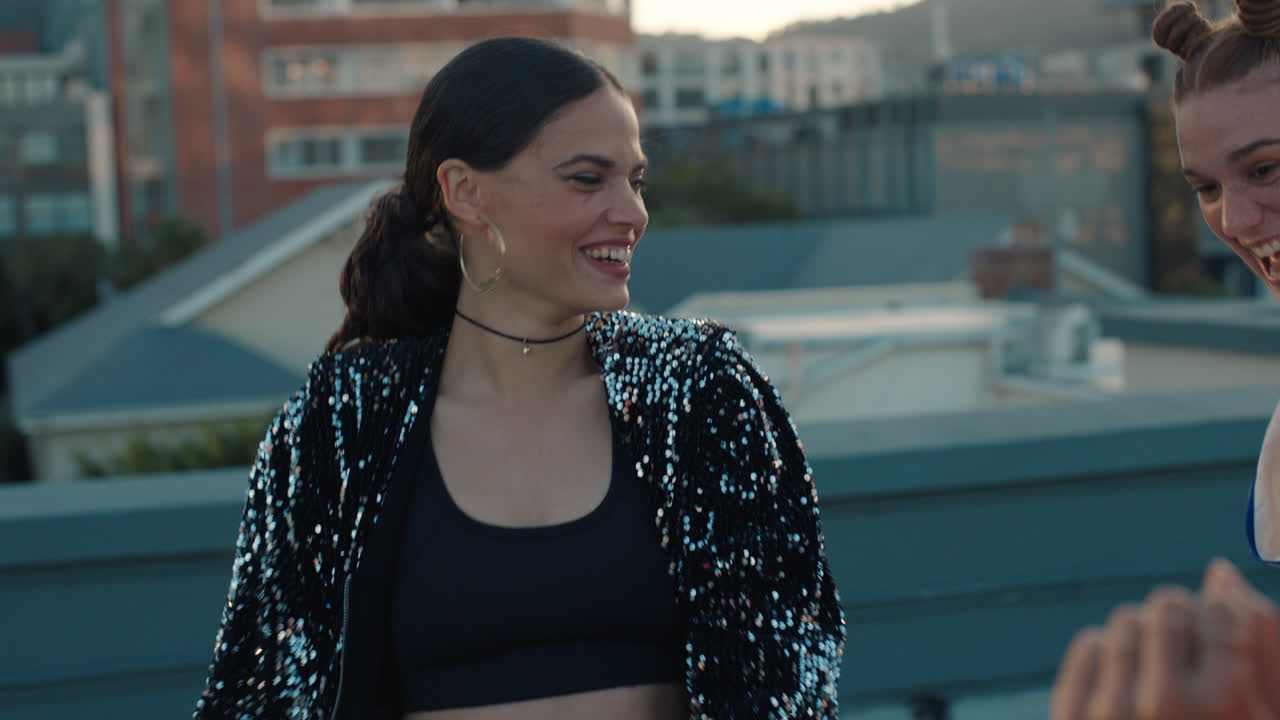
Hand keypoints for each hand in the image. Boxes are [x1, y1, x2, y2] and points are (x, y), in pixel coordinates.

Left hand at [1050, 559, 1279, 719]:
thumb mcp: (1261, 712)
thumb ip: (1259, 643)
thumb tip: (1220, 570)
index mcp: (1226, 706)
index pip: (1221, 611)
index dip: (1224, 619)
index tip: (1224, 640)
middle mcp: (1165, 705)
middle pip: (1168, 605)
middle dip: (1182, 620)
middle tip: (1189, 653)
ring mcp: (1110, 710)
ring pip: (1125, 618)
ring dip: (1146, 637)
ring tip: (1161, 673)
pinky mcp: (1070, 714)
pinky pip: (1091, 641)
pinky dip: (1111, 654)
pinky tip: (1129, 685)